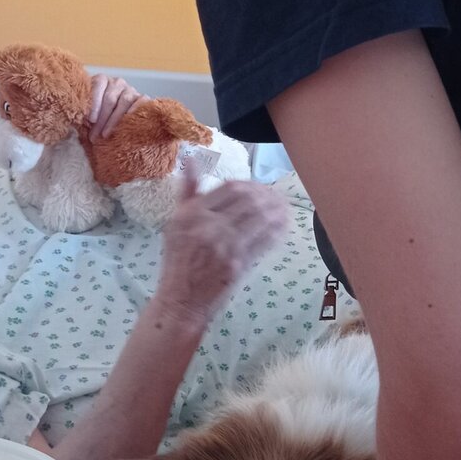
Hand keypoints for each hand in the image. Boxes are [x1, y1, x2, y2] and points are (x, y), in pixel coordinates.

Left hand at [89, 74, 144, 138]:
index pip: (98, 85)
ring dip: (114, 120)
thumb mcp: (87, 114)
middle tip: (94, 136)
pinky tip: (128, 123)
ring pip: (125, 101)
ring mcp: (131, 90)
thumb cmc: (96, 117)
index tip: (91, 120)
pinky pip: (141, 102)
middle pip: (110, 98)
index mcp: (102, 80)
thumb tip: (84, 121)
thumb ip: (83, 113)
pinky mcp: (142, 98)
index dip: (94, 103)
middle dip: (101, 119)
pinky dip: (135, 111)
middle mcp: (117, 82)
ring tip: (105, 135)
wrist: (113, 120)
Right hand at [155, 176, 288, 326]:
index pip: (230, 187)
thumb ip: (187, 192)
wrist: (181, 299)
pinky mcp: (238, 264)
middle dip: (268, 196)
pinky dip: (278, 232)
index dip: (251, 185)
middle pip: (249, 200)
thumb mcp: (175, 223)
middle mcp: (208, 226)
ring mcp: (225, 245)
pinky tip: (283, 227)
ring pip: (260, 218)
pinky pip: (264, 241)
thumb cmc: (178, 260)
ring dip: (277, 211)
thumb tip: (192, 160)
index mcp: (192, 213)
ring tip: (285, 209)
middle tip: (278, 197)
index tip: (260, 188)